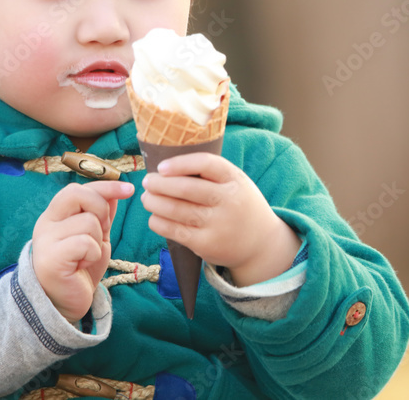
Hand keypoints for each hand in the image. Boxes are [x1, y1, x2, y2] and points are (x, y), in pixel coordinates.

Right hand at [32, 180, 134, 322]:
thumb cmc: (79, 270)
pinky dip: (92, 254)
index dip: (106, 186)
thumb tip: (114, 192)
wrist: (63, 304)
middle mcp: (46, 223)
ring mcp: (46, 240)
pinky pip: (85, 242)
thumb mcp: (95, 237)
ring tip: (86, 256)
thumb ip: (102, 215)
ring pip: (88, 221)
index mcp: (55, 215)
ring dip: (97, 240)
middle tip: (102, 231)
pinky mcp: (51, 259)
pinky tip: (83, 265)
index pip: (78, 189)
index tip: (130, 189)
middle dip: (100, 209)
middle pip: (78, 194)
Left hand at [140, 153, 300, 286]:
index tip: (161, 166)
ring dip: (155, 202)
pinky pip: (175, 231)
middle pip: (186, 188)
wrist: (261, 244)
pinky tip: (154, 217)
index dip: (180, 163)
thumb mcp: (236, 183)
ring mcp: (218, 224)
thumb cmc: (240, 205)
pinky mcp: (207, 244)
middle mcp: (228, 201)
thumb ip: (210, 174)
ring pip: (177, 210)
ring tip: (147, 198)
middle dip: (160, 184)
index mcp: (235, 180)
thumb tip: (166, 167)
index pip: (206, 164)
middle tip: (148, 181)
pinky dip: (159, 222)